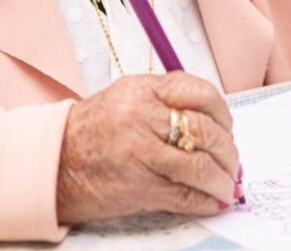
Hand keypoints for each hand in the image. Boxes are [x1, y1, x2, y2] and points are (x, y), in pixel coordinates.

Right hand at [56, 72, 239, 223]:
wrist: (58, 161)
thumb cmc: (94, 129)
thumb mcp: (127, 96)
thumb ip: (166, 100)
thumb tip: (211, 123)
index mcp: (143, 89)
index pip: (200, 93)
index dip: (222, 113)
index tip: (228, 127)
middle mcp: (143, 117)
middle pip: (205, 131)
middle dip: (228, 151)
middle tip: (233, 161)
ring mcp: (143, 153)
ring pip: (201, 166)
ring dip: (222, 180)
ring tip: (226, 185)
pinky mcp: (141, 187)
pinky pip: (186, 195)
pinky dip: (206, 201)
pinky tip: (212, 201)